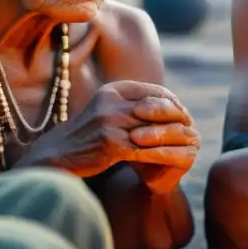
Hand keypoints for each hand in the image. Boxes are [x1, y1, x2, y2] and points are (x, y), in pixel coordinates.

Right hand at [28, 80, 198, 180]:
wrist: (57, 155)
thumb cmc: (87, 134)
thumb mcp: (107, 109)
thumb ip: (132, 103)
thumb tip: (167, 102)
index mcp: (113, 90)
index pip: (154, 92)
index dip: (173, 103)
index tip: (183, 114)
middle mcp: (112, 103)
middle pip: (157, 109)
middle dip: (177, 120)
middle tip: (190, 129)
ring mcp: (110, 123)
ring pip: (153, 129)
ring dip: (173, 138)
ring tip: (187, 144)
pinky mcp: (111, 144)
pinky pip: (144, 149)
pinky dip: (160, 153)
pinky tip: (171, 158)